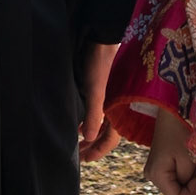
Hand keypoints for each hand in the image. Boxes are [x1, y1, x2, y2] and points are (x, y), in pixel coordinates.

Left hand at [78, 42, 120, 162]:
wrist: (101, 35)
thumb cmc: (100, 61)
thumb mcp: (96, 89)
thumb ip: (94, 113)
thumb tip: (89, 138)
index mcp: (118, 108)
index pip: (110, 138)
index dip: (98, 150)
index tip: (85, 159)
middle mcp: (115, 105)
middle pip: (105, 133)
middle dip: (92, 145)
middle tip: (78, 155)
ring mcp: (109, 97)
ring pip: (101, 122)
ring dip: (90, 133)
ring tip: (77, 142)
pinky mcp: (101, 88)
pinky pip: (97, 111)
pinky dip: (88, 119)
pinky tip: (79, 121)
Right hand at [144, 107, 195, 194]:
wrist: (171, 113)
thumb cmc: (180, 133)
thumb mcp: (188, 158)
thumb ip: (188, 178)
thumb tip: (189, 188)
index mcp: (157, 175)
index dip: (191, 192)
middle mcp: (151, 176)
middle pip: (175, 192)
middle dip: (190, 183)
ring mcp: (153, 170)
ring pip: (175, 184)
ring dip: (188, 177)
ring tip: (194, 161)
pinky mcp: (158, 165)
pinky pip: (173, 176)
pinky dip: (184, 172)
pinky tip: (188, 159)